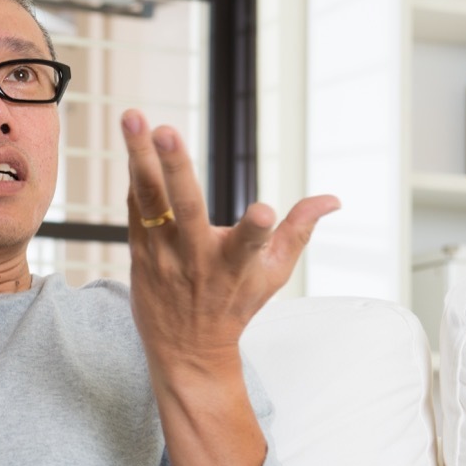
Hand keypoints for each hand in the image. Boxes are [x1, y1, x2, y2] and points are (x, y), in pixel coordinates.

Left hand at [121, 108, 339, 376]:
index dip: (258, 229)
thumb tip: (333, 199)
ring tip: (132, 115)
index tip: (264, 212)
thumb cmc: (236, 305)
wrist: (186, 349)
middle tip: (166, 130)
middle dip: (177, 168)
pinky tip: (132, 141)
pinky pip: (136, 207)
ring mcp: (163, 255)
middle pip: (186, 209)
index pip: (251, 244)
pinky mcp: (139, 252)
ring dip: (139, 157)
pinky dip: (134, 176)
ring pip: (149, 200)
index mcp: (237, 264)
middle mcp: (197, 258)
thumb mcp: (275, 274)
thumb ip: (300, 230)